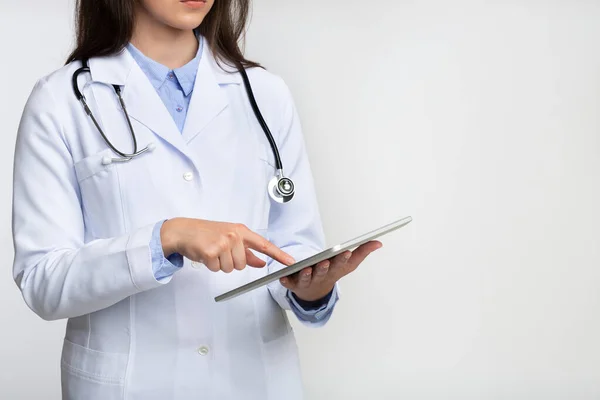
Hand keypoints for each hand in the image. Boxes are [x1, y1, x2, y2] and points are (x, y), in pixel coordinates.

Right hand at [160, 218, 294, 272]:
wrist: (183, 231)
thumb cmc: (207, 234)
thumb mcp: (230, 238)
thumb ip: (247, 252)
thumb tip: (262, 262)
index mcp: (241, 231)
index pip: (264, 244)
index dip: (279, 255)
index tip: (291, 262)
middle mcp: (234, 235)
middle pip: (243, 264)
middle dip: (231, 262)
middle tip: (220, 252)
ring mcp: (223, 242)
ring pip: (231, 268)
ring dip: (220, 264)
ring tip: (212, 252)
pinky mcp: (211, 251)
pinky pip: (217, 268)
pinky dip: (210, 265)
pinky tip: (205, 254)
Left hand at [280, 241, 382, 301]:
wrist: (314, 292)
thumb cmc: (331, 273)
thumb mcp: (348, 265)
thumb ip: (362, 252)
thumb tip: (378, 243)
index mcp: (334, 271)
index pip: (340, 265)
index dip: (342, 259)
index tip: (345, 252)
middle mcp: (321, 276)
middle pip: (323, 272)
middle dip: (324, 268)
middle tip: (325, 262)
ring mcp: (307, 281)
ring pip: (306, 278)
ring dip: (307, 275)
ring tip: (306, 269)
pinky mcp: (293, 283)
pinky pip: (288, 283)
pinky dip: (286, 281)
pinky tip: (282, 277)